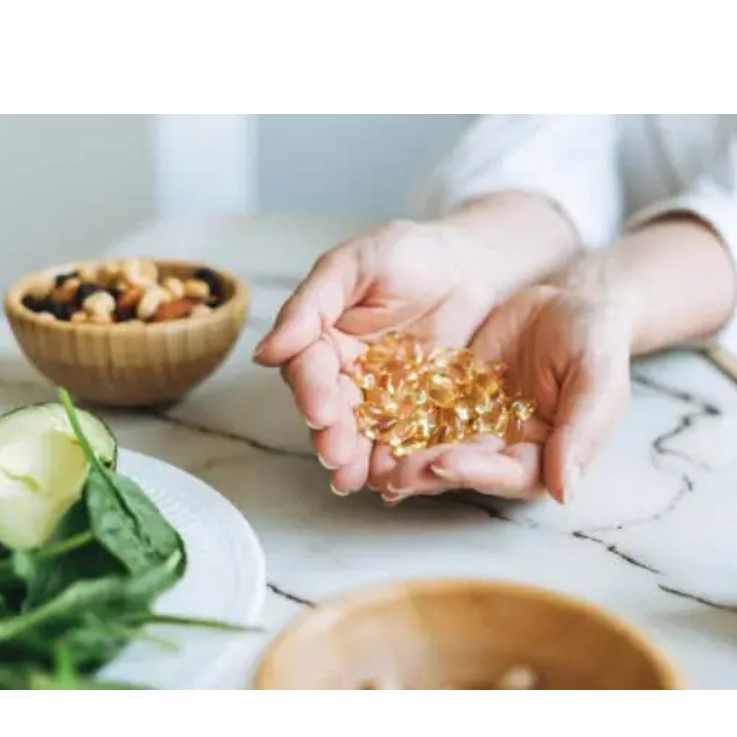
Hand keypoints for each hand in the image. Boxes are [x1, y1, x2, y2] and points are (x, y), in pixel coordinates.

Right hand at [253, 218, 521, 492]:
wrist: (473, 265)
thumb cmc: (409, 253)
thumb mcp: (355, 264)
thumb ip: (312, 304)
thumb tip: (264, 352)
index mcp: (323, 338)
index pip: (308, 369)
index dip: (311, 391)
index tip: (319, 410)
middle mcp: (347, 373)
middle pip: (332, 411)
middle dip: (331, 436)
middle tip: (336, 456)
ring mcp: (384, 396)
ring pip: (364, 433)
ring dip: (358, 460)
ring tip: (359, 481)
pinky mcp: (420, 412)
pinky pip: (407, 440)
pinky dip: (400, 462)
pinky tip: (396, 483)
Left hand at [369, 283, 633, 503]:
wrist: (572, 302)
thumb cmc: (595, 343)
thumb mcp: (596, 379)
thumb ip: (582, 431)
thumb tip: (564, 490)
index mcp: (543, 457)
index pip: (507, 474)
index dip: (475, 472)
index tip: (443, 464)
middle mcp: (502, 449)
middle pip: (462, 468)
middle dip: (427, 471)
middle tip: (392, 472)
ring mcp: (473, 425)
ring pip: (433, 446)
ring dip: (403, 456)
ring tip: (371, 461)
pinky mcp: (450, 397)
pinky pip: (419, 411)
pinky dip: (394, 419)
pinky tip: (368, 421)